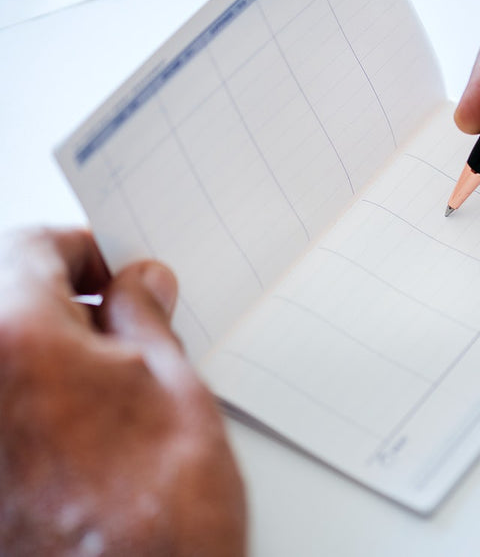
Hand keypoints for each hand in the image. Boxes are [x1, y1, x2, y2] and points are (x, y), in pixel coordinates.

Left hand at [0, 229, 245, 555]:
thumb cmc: (161, 516)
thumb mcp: (177, 390)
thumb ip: (145, 320)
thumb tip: (139, 285)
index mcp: (15, 339)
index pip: (31, 249)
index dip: (82, 252)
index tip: (112, 272)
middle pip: (7, 303)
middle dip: (66, 306)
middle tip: (124, 332)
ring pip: (7, 359)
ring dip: (50, 356)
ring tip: (112, 392)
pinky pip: (5, 406)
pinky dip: (35, 402)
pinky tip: (84, 432)